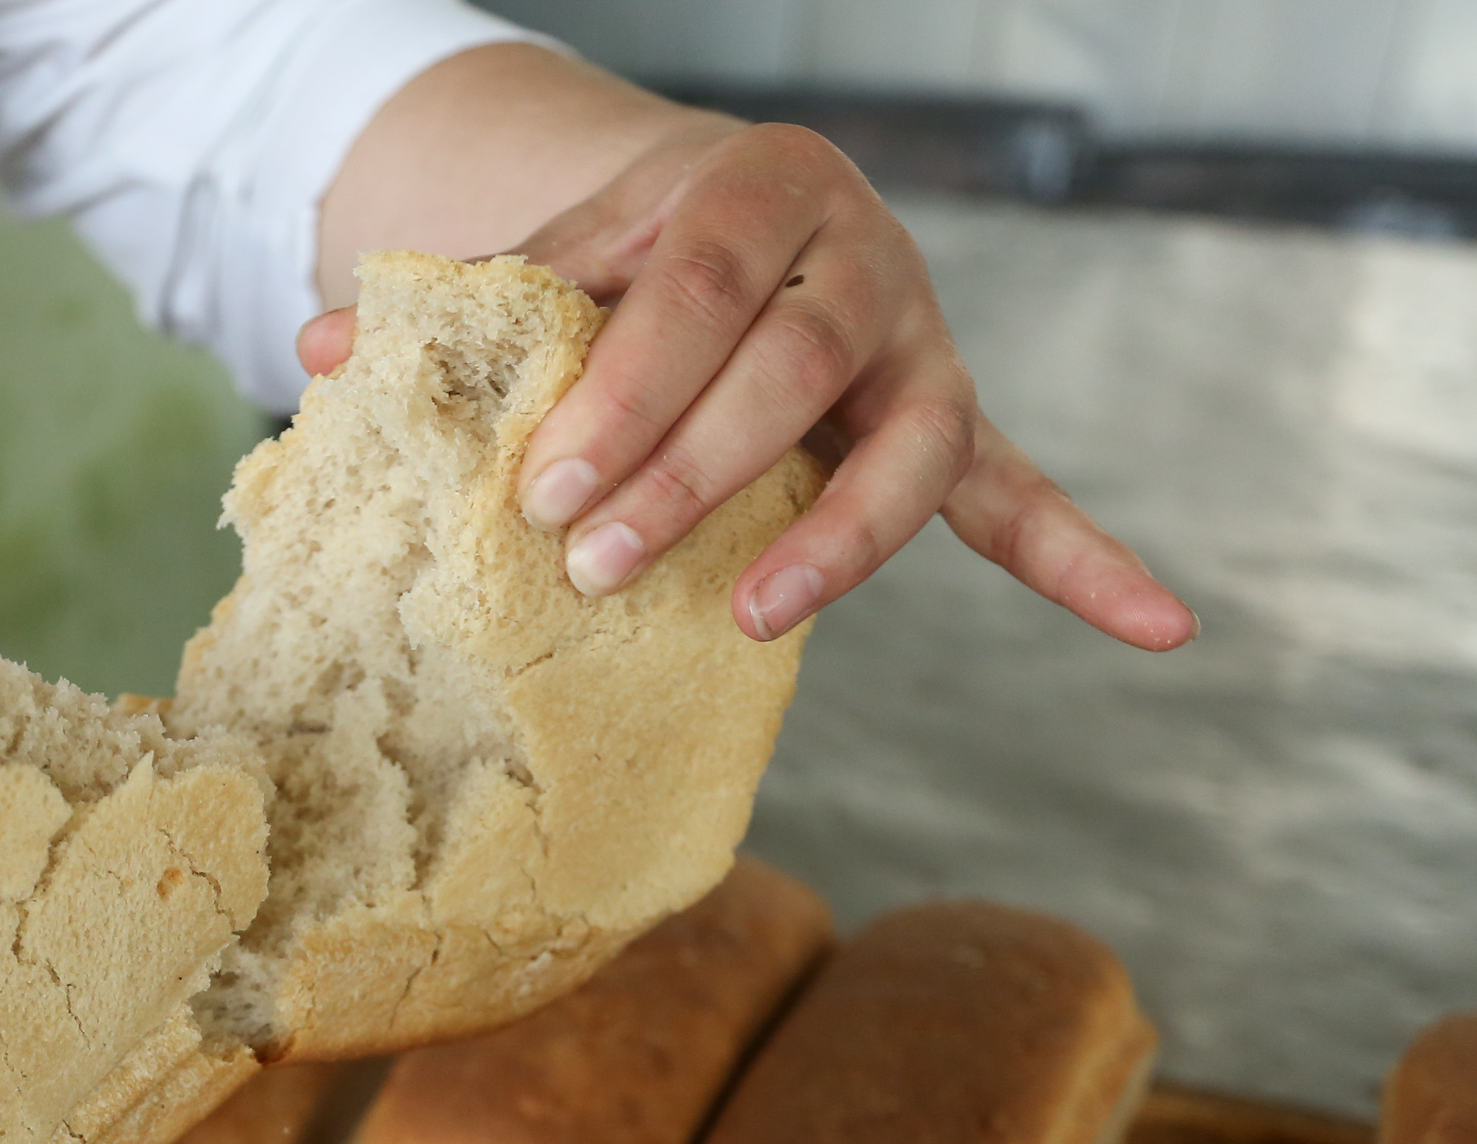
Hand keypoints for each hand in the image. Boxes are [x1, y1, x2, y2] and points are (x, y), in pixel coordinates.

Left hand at [300, 119, 1195, 650]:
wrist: (724, 218)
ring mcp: (917, 345)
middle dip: (691, 472)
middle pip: (792, 369)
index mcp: (749, 188)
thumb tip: (313, 352)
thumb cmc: (616, 261)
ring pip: (909, 442)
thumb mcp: (541, 265)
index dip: (618, 391)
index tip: (538, 486)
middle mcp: (857, 256)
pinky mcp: (950, 423)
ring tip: (758, 617)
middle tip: (592, 562)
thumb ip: (457, 312)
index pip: (686, 288)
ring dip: (834, 540)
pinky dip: (1086, 562)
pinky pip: (1020, 494)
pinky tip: (1162, 621)